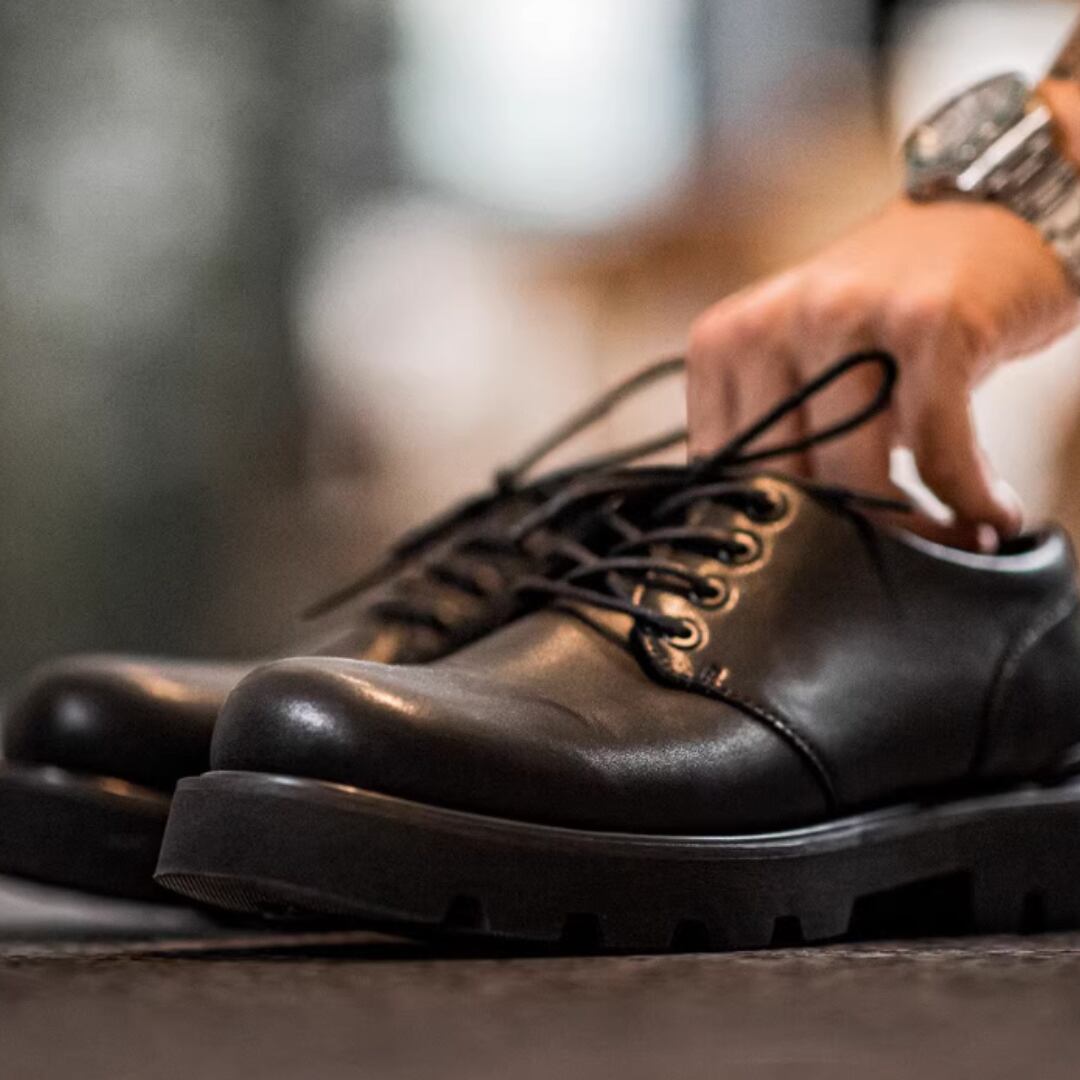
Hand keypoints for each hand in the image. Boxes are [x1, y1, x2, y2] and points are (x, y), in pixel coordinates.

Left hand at [687, 195, 1078, 543]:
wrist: (986, 214)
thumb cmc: (887, 318)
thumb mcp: (805, 366)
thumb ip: (776, 436)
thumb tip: (771, 550)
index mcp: (725, 344)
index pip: (721, 473)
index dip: (769, 536)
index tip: (813, 569)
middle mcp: (772, 323)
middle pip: (785, 484)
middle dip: (840, 548)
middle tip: (889, 571)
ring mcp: (847, 316)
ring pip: (855, 475)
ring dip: (916, 532)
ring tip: (955, 542)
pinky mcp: (927, 320)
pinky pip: (938, 447)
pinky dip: (970, 497)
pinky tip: (993, 513)